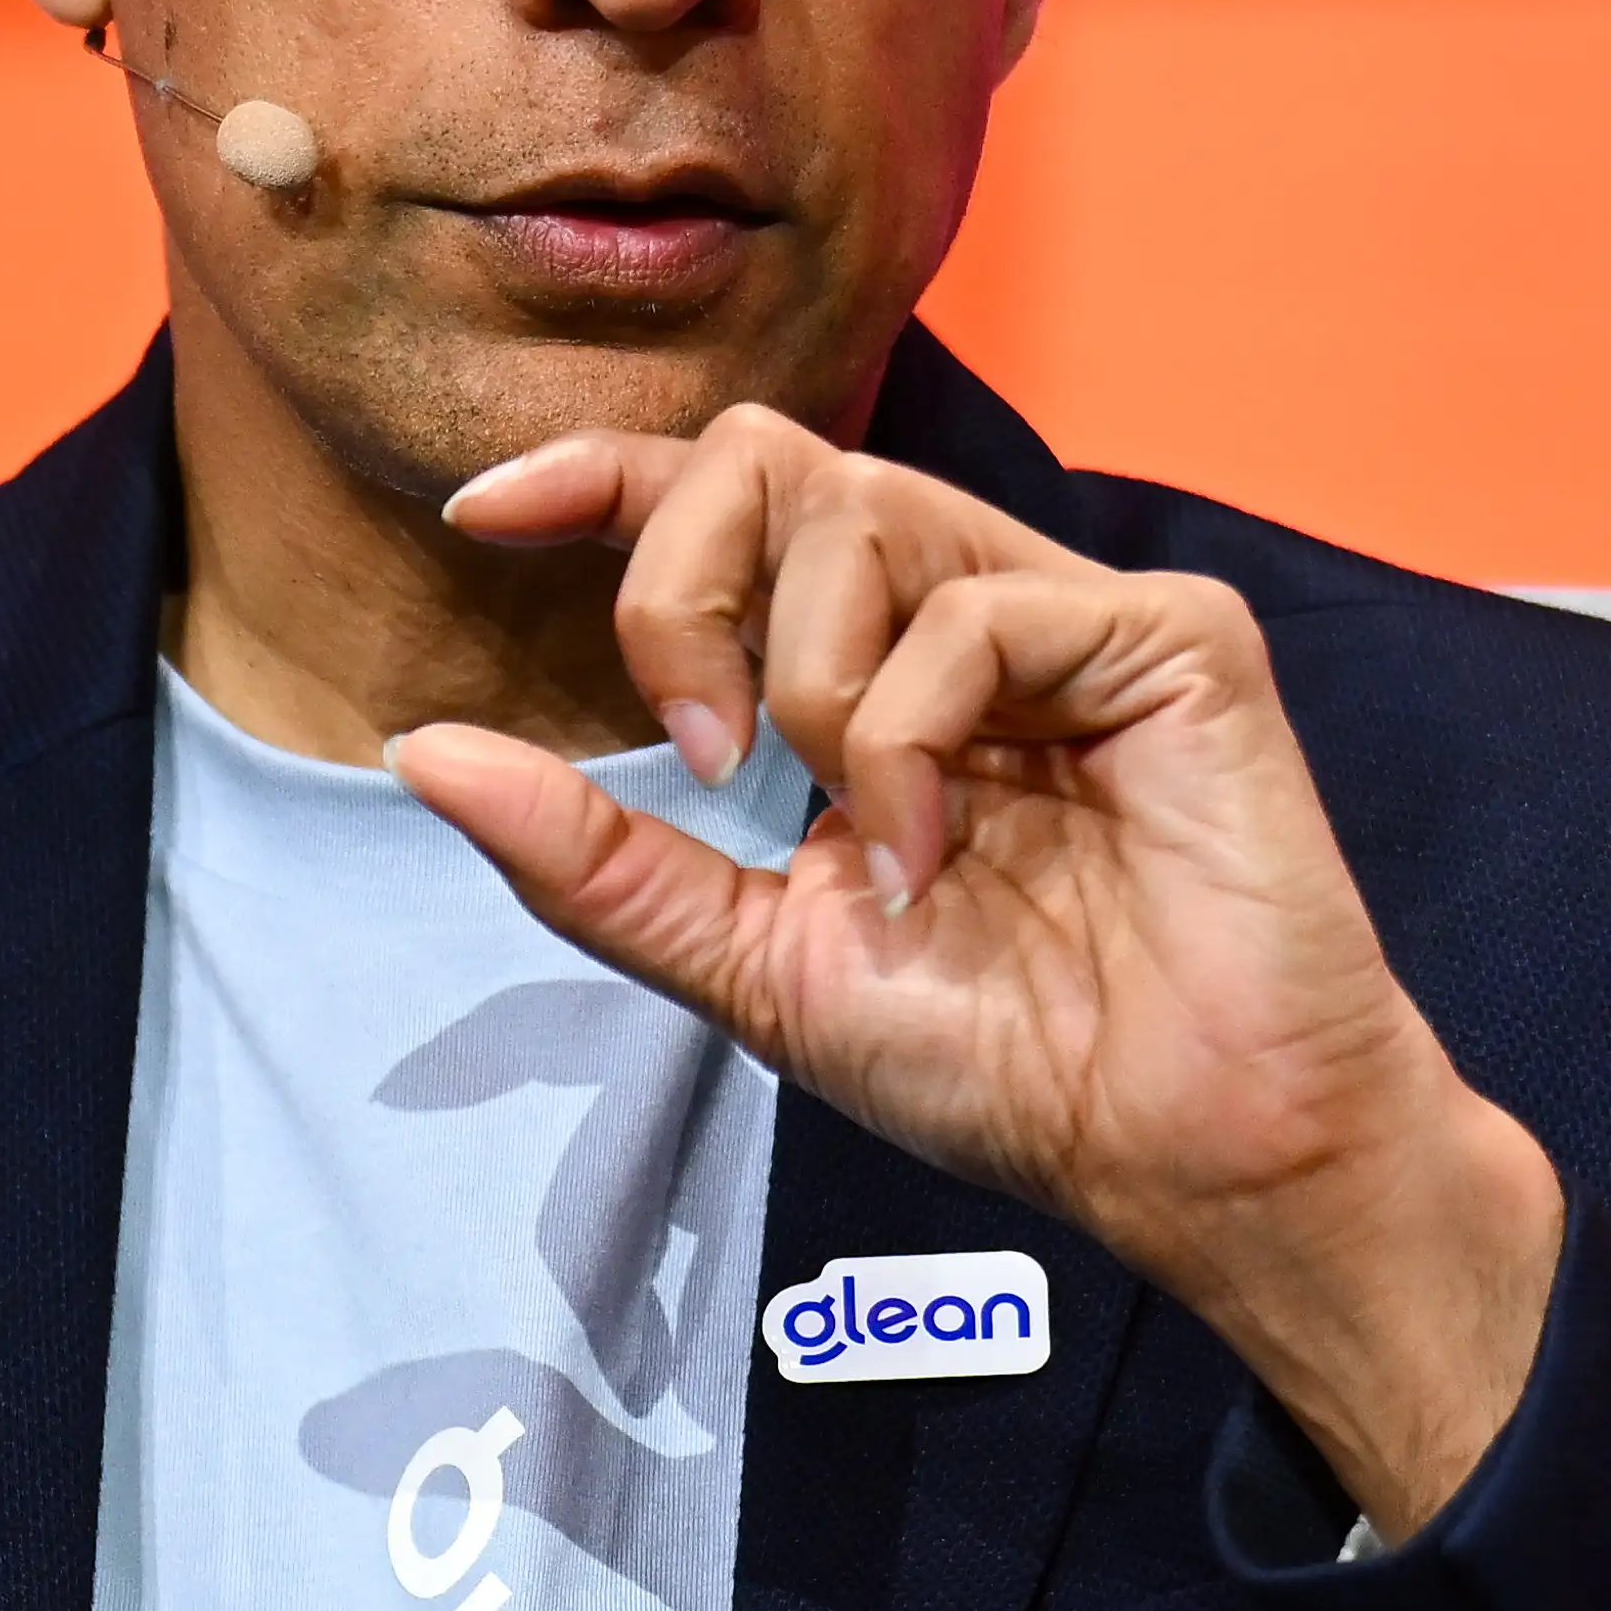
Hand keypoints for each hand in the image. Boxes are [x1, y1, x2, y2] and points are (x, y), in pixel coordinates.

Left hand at [395, 408, 1562, 1537]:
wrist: (1185, 1154)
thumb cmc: (1011, 1065)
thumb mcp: (757, 966)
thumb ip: (600, 862)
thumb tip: (424, 754)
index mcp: (875, 675)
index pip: (729, 507)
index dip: (605, 475)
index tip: (483, 515)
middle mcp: (969, 615)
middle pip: (774, 457)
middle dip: (686, 582)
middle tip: (703, 752)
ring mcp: (1073, 616)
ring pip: (860, 509)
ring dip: (810, 686)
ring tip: (869, 843)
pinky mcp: (1171, 636)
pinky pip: (975, 609)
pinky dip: (908, 738)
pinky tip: (938, 850)